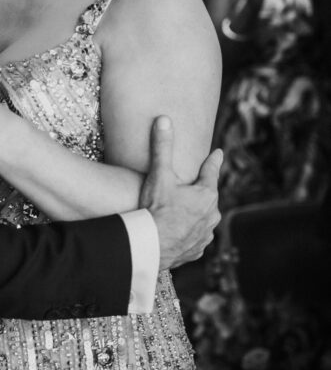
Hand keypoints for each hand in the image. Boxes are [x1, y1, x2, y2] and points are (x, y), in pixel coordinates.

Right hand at [140, 117, 222, 270]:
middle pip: (208, 197)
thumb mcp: (159, 175)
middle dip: (202, 190)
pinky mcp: (197, 250)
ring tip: (186, 211)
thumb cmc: (156, 209)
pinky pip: (197, 237)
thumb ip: (162, 147)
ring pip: (205, 219)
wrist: (150, 246)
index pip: (211, 171)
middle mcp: (211, 215)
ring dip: (197, 213)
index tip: (218, 153)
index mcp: (206, 195)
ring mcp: (205, 234)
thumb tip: (164, 120)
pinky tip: (181, 232)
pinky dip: (190, 233)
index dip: (213, 161)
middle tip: (195, 184)